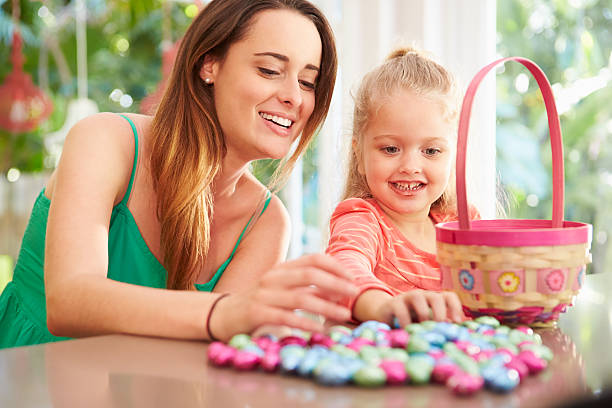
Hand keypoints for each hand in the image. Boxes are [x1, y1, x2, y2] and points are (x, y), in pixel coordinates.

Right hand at [209, 254, 357, 340]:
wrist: (222, 315)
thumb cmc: (259, 303)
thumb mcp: (281, 288)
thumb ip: (304, 286)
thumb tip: (337, 290)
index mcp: (282, 268)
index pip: (313, 259)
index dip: (335, 266)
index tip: (352, 278)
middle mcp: (273, 277)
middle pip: (310, 275)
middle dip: (336, 284)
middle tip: (353, 295)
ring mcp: (264, 294)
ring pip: (301, 298)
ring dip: (327, 306)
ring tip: (344, 315)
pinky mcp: (257, 313)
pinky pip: (286, 318)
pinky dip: (306, 323)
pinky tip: (320, 329)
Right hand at [377, 289, 464, 327]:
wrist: (384, 316)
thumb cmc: (410, 321)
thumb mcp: (425, 324)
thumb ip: (437, 326)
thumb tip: (452, 332)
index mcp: (433, 300)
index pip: (449, 297)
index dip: (455, 307)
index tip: (457, 322)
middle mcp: (422, 296)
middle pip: (436, 297)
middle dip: (440, 312)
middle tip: (439, 327)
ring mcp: (407, 297)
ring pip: (418, 296)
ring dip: (423, 313)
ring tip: (422, 327)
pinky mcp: (393, 303)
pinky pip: (400, 308)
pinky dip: (405, 320)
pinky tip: (407, 331)